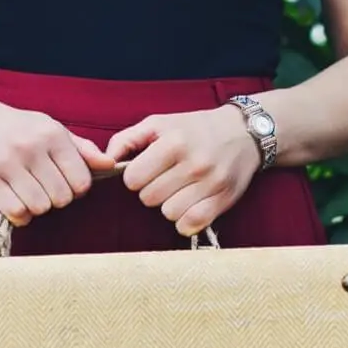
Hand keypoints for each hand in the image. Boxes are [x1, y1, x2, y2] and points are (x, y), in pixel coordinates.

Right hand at [0, 94, 115, 225]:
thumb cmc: (19, 128)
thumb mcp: (52, 129)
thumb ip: (82, 149)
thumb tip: (110, 164)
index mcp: (52, 135)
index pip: (81, 181)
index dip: (77, 189)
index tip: (66, 183)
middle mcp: (30, 147)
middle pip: (61, 198)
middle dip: (57, 199)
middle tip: (46, 189)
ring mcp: (7, 164)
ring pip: (39, 207)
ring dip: (38, 207)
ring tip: (30, 194)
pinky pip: (15, 212)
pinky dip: (21, 215)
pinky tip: (17, 202)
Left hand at [105, 106, 261, 236]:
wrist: (243, 132)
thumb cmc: (194, 129)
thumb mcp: (159, 123)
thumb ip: (127, 139)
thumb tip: (103, 160)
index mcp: (174, 142)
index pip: (133, 178)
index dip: (135, 177)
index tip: (147, 171)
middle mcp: (194, 163)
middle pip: (149, 198)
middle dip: (152, 191)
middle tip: (165, 179)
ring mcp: (211, 184)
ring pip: (168, 213)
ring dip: (169, 205)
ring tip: (180, 190)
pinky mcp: (223, 201)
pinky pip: (190, 224)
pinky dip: (185, 220)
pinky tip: (189, 205)